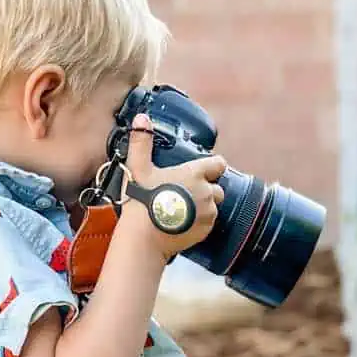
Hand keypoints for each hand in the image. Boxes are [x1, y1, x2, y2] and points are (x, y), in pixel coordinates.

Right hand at [124, 114, 225, 258]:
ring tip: (182, 209)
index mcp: (195, 173)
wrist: (144, 237)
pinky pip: (209, 223)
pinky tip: (183, 222)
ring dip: (203, 206)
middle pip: (216, 187)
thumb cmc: (141, 202)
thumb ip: (142, 143)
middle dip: (205, 189)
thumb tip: (142, 119)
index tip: (203, 170)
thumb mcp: (138, 168)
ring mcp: (209, 212)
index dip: (212, 167)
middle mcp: (207, 191)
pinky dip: (200, 222)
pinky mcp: (206, 230)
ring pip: (213, 206)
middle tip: (185, 193)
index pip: (218, 164)